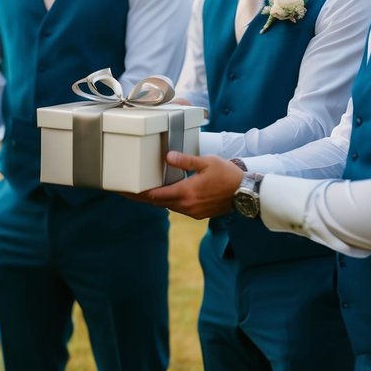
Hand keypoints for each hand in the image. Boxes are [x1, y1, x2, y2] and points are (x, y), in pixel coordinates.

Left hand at [125, 151, 243, 218]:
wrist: (247, 193)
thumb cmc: (228, 175)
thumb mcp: (207, 162)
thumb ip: (185, 160)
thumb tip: (168, 156)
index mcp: (186, 193)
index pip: (155, 195)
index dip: (137, 194)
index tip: (123, 191)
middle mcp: (187, 206)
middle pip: (157, 203)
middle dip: (142, 197)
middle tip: (126, 191)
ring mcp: (193, 212)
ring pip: (168, 206)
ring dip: (156, 199)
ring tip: (142, 191)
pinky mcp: (199, 214)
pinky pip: (178, 208)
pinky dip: (168, 201)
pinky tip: (165, 193)